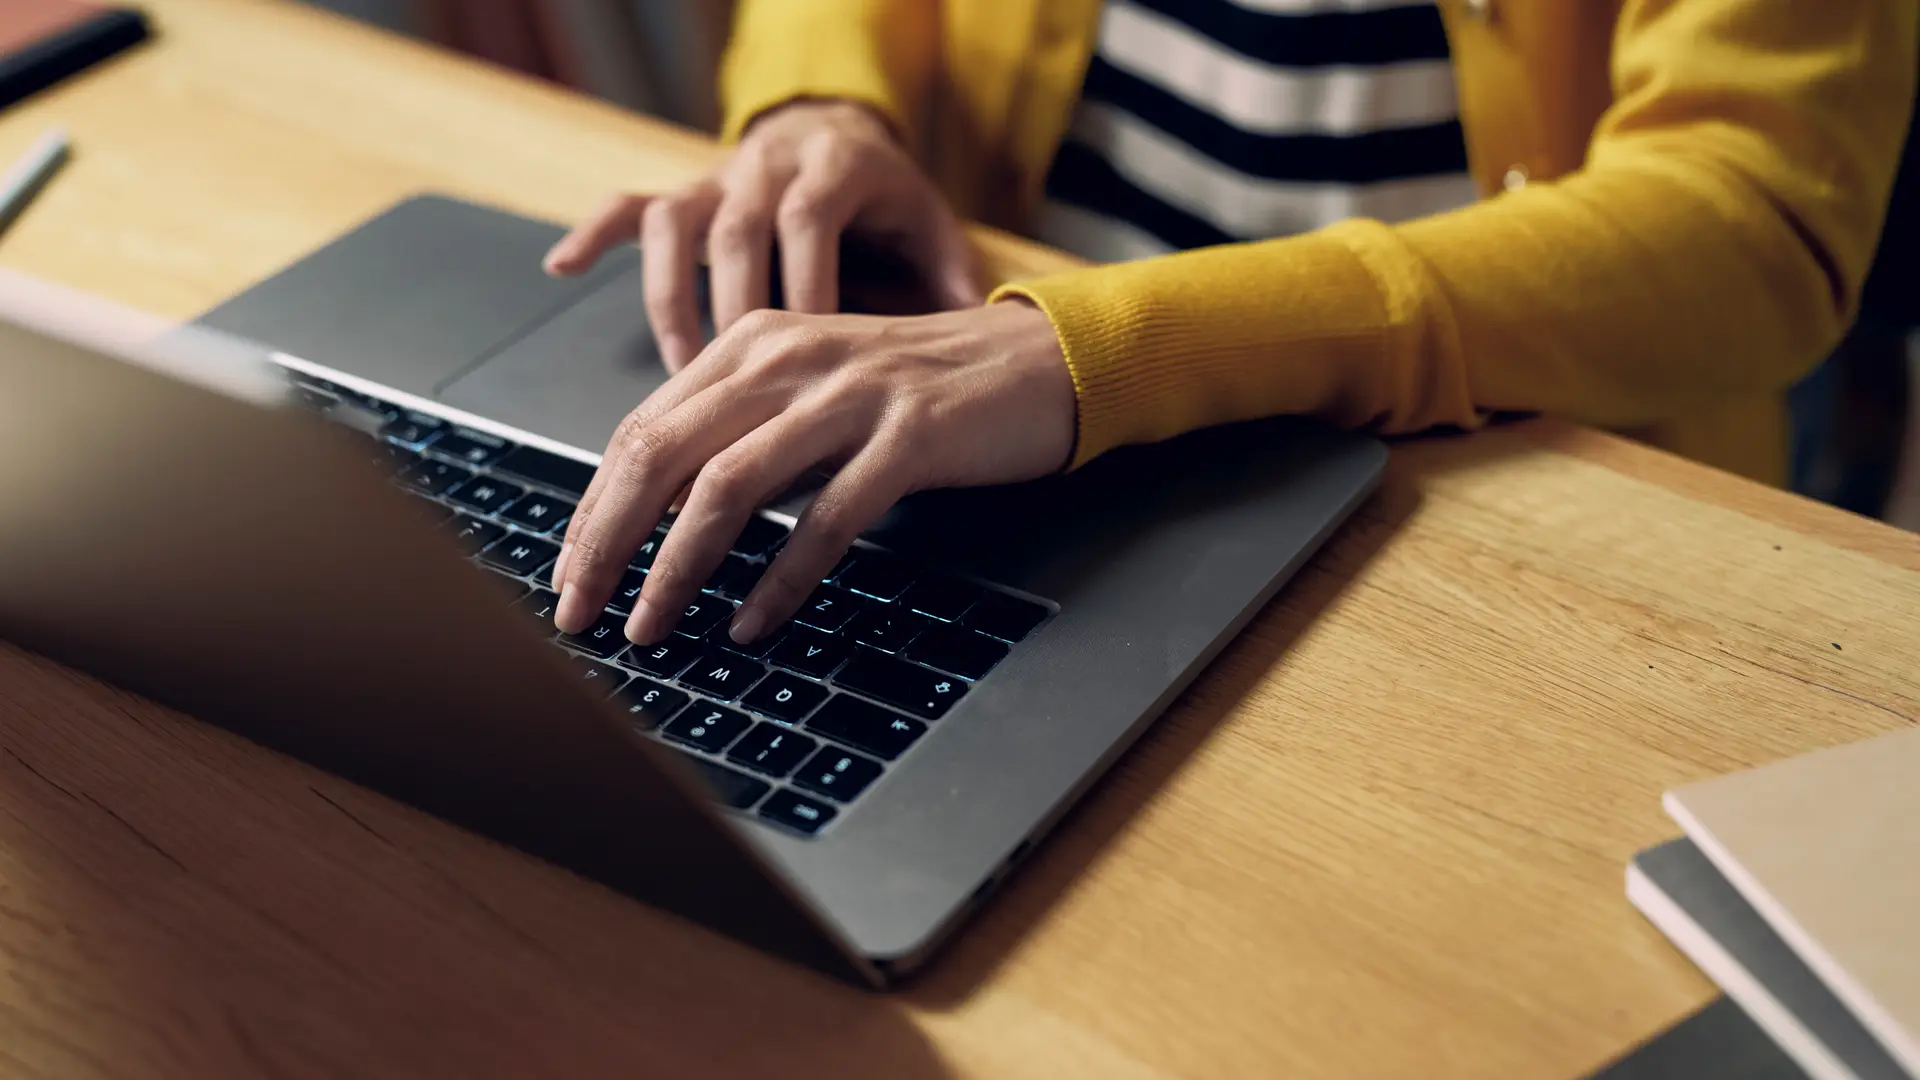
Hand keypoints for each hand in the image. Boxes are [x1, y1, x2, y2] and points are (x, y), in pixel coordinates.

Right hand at [543, 100, 983, 372]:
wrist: (832, 128)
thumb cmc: (880, 196)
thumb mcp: (927, 225)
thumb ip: (950, 274)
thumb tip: (982, 330)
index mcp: (830, 170)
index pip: (808, 225)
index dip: (803, 288)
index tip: (806, 362)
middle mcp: (764, 166)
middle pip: (736, 234)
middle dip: (730, 313)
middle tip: (734, 395)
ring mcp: (714, 178)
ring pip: (675, 228)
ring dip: (671, 302)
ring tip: (679, 377)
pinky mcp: (680, 191)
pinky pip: (627, 207)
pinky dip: (594, 237)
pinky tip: (562, 269)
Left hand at [548, 301, 1074, 644]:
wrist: (1038, 362)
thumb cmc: (920, 391)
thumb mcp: (815, 392)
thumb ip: (745, 430)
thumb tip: (658, 511)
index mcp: (755, 343)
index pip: (643, 428)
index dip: (594, 507)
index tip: (568, 571)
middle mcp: (790, 356)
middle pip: (664, 454)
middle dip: (608, 541)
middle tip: (579, 613)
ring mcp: (850, 395)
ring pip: (729, 486)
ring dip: (676, 567)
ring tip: (649, 627)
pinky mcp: (909, 436)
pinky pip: (827, 519)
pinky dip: (780, 578)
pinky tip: (752, 622)